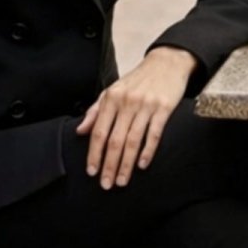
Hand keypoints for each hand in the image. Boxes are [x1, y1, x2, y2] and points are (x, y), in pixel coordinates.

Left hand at [76, 47, 196, 189]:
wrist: (166, 62)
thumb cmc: (137, 80)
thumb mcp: (113, 90)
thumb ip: (95, 111)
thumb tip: (80, 131)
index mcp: (111, 98)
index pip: (99, 131)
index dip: (94, 153)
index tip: (92, 172)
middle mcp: (127, 102)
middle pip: (115, 140)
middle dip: (109, 165)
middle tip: (106, 184)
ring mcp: (146, 105)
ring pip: (133, 141)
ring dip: (126, 164)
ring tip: (122, 181)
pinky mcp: (164, 108)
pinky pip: (154, 134)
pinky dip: (148, 151)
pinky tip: (142, 165)